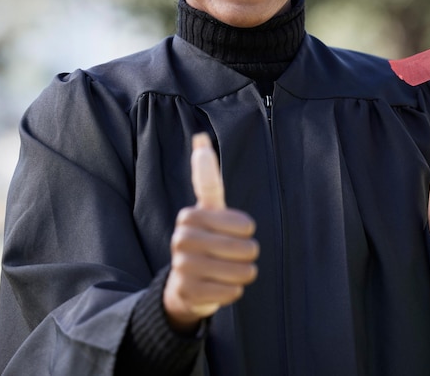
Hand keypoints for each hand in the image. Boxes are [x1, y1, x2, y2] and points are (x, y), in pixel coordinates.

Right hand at [163, 133, 258, 331]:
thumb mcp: (208, 207)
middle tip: (238, 255)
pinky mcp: (187, 293)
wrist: (185, 282)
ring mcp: (182, 267)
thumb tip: (200, 136)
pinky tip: (223, 286)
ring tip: (232, 271)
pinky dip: (233, 291)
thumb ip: (206, 176)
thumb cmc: (205, 237)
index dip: (247, 230)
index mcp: (189, 215)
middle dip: (248, 255)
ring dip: (243, 274)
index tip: (239, 230)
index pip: (243, 225)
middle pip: (244, 249)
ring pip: (238, 272)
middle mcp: (181, 239)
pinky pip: (229, 293)